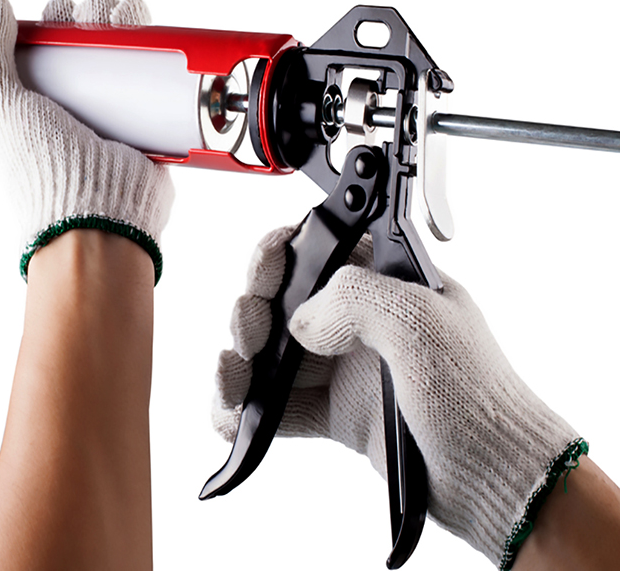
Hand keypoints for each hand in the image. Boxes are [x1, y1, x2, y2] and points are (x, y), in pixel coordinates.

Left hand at [0, 0, 173, 282]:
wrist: (97, 218)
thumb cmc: (44, 172)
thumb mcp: (0, 105)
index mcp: (35, 104)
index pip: (47, 48)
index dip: (53, 22)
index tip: (57, 16)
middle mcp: (73, 109)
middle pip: (88, 44)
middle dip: (92, 15)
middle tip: (94, 18)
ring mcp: (113, 118)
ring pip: (122, 55)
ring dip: (125, 24)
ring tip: (126, 18)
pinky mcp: (150, 128)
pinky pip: (155, 82)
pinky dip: (156, 53)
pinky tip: (152, 34)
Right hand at [212, 225, 584, 568]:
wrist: (492, 476)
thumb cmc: (476, 397)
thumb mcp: (422, 324)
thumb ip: (356, 299)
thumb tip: (299, 322)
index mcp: (387, 283)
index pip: (320, 248)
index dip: (282, 253)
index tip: (265, 272)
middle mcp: (362, 321)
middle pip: (283, 301)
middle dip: (252, 311)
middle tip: (250, 335)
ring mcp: (346, 368)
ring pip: (272, 355)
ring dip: (239, 362)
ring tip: (231, 377)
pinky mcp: (336, 413)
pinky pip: (279, 406)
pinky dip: (247, 411)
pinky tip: (233, 417)